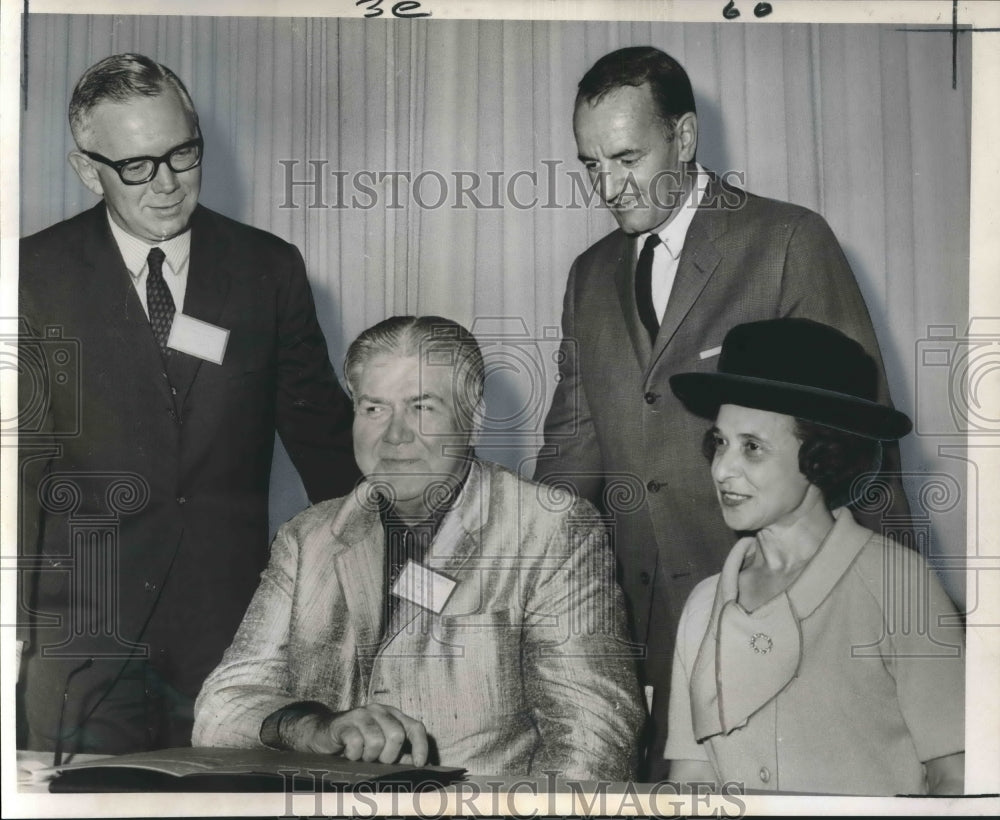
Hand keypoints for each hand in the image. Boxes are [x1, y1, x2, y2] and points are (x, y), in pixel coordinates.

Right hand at [287, 703, 428, 765]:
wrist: (321, 734)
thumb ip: (399, 754)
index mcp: (393, 715)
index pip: (415, 727)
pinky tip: (349, 753)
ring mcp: (361, 714)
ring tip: (361, 756)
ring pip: (377, 740)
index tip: (420, 764)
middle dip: (389, 756)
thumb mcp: (380, 748)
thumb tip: (418, 765)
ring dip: (369, 756)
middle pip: (397, 735)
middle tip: (376, 760)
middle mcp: (379, 711)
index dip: (420, 746)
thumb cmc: (355, 743)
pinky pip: (356, 742)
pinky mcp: (343, 722)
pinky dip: (353, 754)